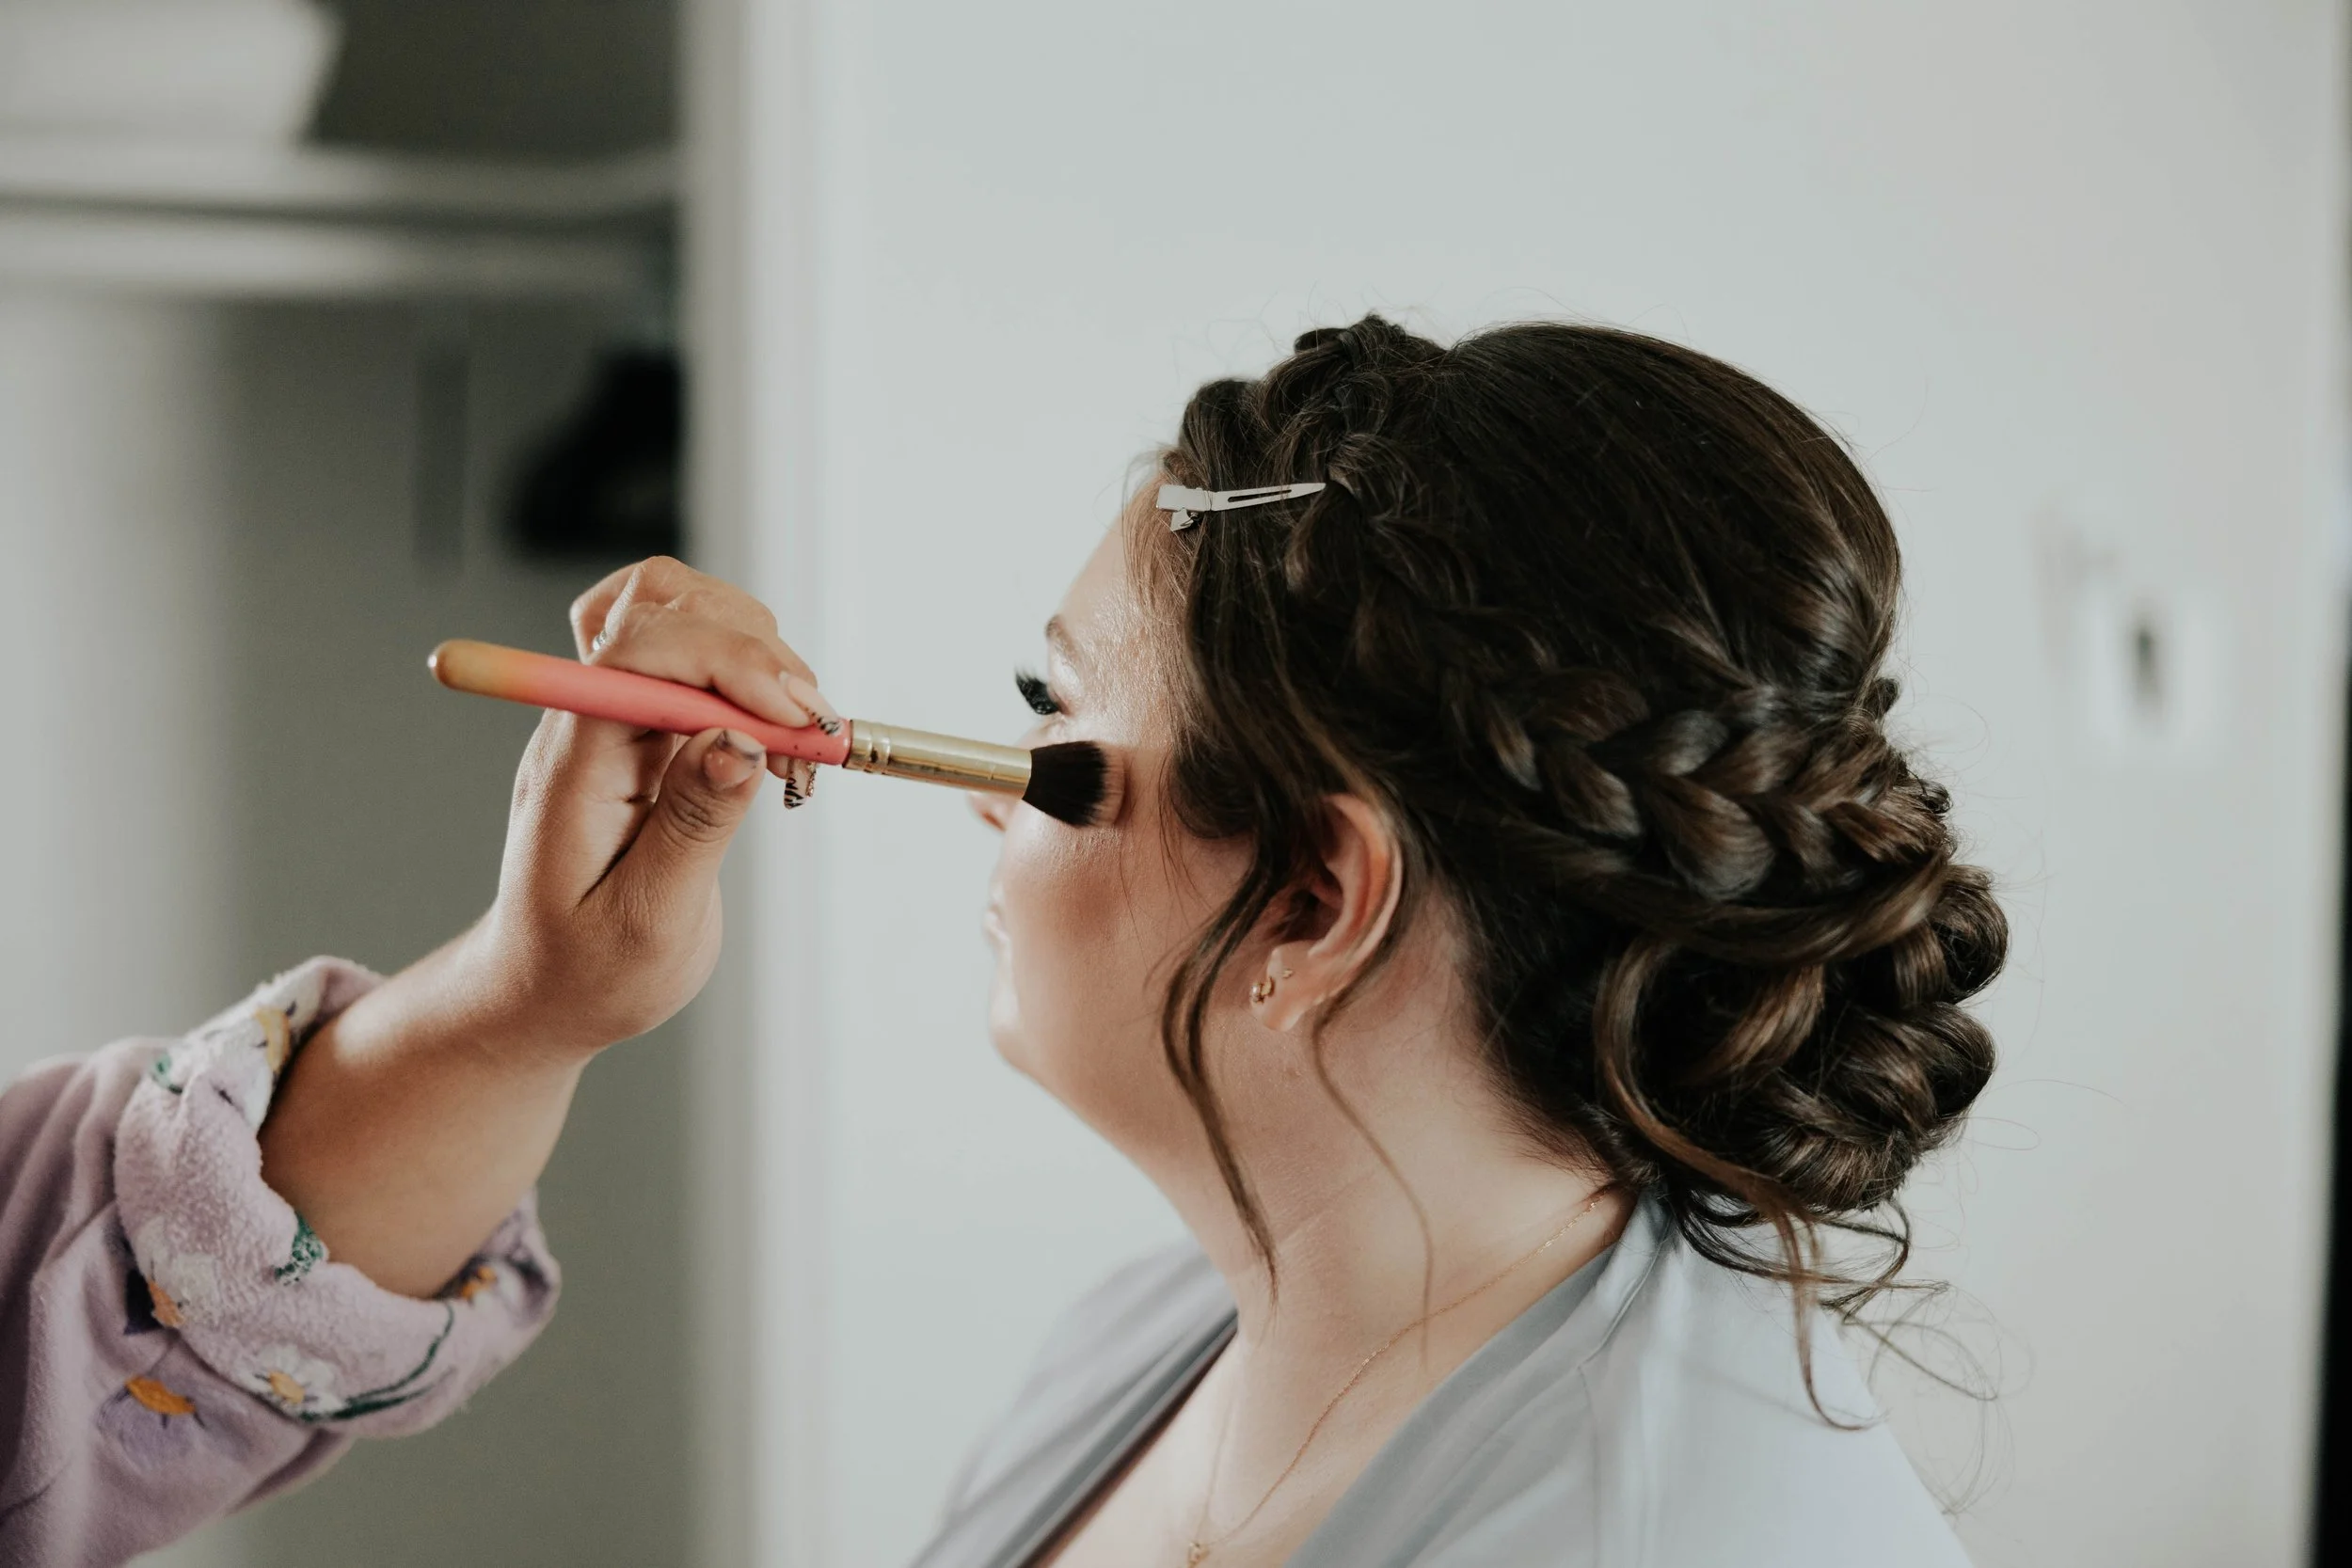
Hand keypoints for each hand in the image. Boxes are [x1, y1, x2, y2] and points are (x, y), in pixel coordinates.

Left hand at [462, 555, 833, 1056]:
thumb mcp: (647, 921)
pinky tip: (779, 736)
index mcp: (573, 764)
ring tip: (800, 742)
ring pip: (684, 613)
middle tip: (810, 732)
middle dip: (751, 647)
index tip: (797, 718)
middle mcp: (586, 721)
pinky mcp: (645, 727)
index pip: (640, 653)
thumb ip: (691, 826)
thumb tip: (736, 739)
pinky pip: (698, 657)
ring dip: (759, 656)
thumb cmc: (585, 970)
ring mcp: (614, 716)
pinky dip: (753, 677)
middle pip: (659, 602)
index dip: (728, 662)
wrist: (544, 989)